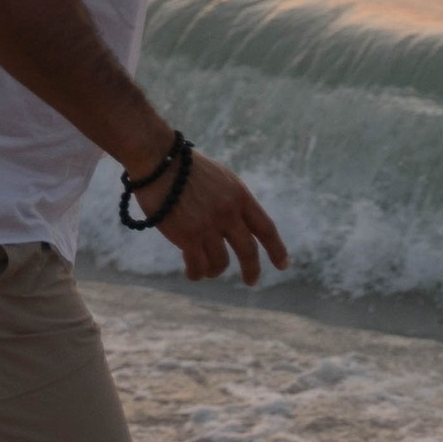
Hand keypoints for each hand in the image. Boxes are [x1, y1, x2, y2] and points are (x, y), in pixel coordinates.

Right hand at [152, 151, 288, 285]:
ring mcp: (208, 225)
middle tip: (251, 281)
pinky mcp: (187, 235)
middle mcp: (228, 212)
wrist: (158, 160)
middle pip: (248, 251)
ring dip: (214, 270)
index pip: (266, 228)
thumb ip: (233, 201)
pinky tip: (192, 272)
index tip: (283, 265)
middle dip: (251, 270)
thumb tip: (239, 226)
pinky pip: (198, 266)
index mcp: (239, 196)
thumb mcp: (220, 178)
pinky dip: (196, 273)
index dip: (277, 249)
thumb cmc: (185, 167)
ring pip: (220, 263)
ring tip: (208, 269)